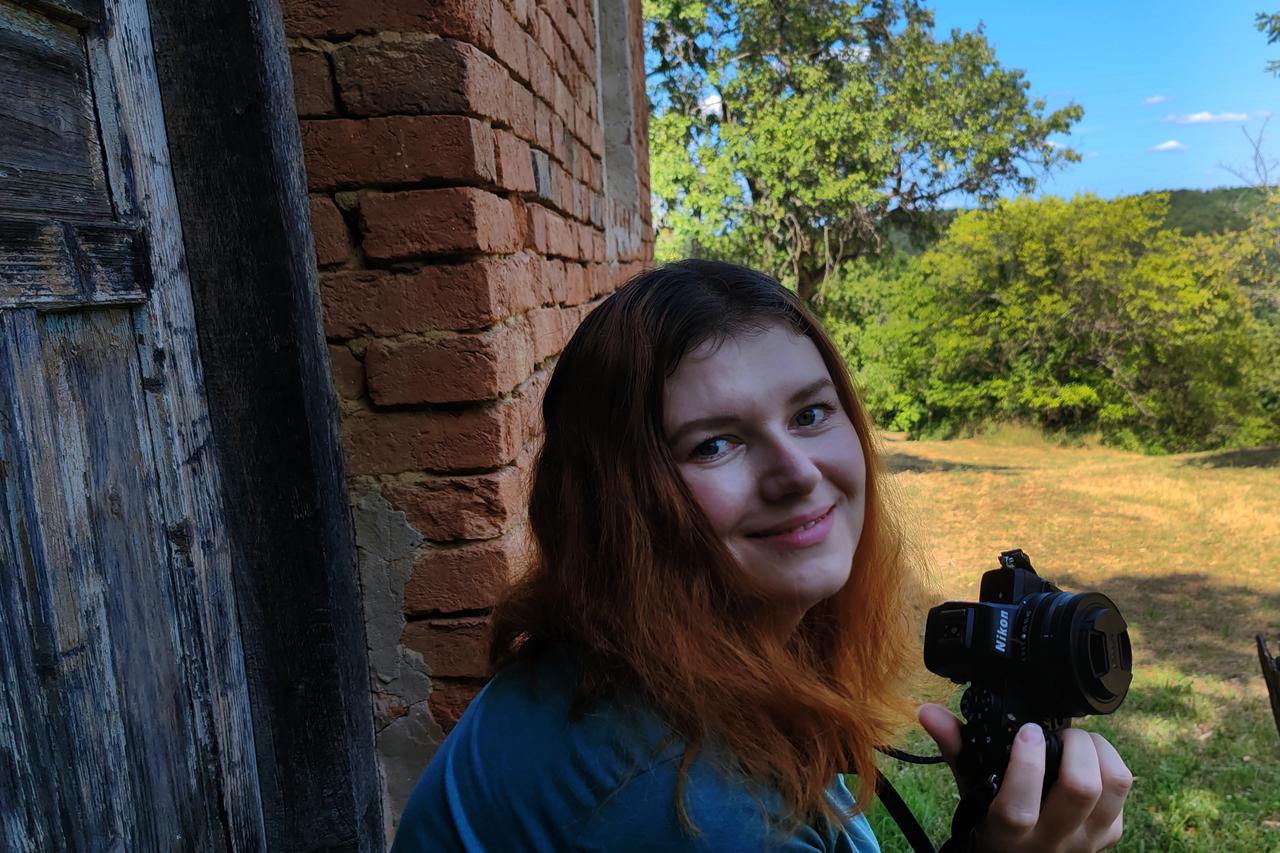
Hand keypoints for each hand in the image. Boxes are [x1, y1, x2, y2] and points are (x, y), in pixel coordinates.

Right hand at [918, 704, 1132, 852]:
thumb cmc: (996, 826)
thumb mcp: (972, 794)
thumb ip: (955, 749)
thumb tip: (928, 711)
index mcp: (1009, 833)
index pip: (1020, 808)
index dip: (1027, 766)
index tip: (1026, 733)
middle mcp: (1052, 840)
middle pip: (1080, 789)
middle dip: (1074, 745)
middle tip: (1059, 733)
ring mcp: (1087, 840)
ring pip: (1112, 787)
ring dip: (1099, 752)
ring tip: (1078, 743)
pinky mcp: (1111, 835)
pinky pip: (1124, 794)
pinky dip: (1111, 764)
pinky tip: (1091, 760)